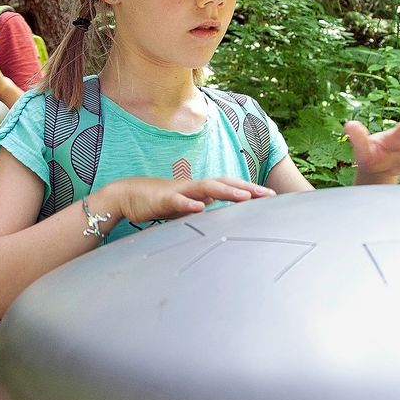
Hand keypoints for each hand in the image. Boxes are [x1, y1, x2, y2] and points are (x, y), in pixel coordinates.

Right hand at [104, 176, 275, 222]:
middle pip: (225, 183)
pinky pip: (178, 200)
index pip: (230, 187)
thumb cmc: (159, 202)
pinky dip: (190, 203)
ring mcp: (180, 191)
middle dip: (248, 188)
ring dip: (226, 191)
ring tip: (245, 196)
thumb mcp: (186, 209)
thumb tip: (221, 217)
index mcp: (201, 190)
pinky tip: (200, 208)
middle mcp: (194, 187)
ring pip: (207, 187)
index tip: (271, 196)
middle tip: (269, 195)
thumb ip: (203, 210)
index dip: (250, 190)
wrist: (128, 195)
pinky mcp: (164, 198)